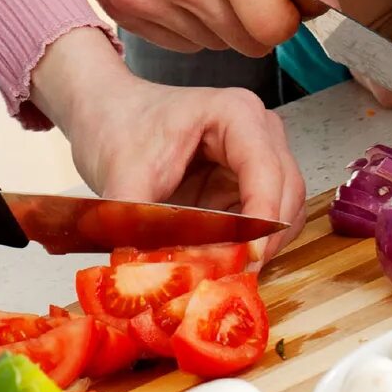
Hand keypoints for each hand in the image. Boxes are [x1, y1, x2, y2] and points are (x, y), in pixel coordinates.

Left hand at [37, 29, 306, 254]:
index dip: (262, 220)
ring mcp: (255, 157)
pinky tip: (220, 261)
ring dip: (260, 246)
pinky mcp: (244, 183)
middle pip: (287, 193)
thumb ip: (137, 227)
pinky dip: (248, 246)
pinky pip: (263, 222)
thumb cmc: (117, 126)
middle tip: (235, 276)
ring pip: (283, 211)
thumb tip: (144, 276)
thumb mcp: (123, 177)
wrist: (104, 114)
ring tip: (224, 272)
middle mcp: (257, 131)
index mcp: (235, 115)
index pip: (267, 171)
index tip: (247, 259)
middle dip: (264, 238)